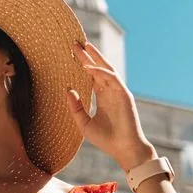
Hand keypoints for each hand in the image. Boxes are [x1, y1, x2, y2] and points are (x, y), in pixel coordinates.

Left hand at [65, 42, 156, 171]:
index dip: (83, 65)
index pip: (92, 77)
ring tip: (85, 46)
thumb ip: (75, 107)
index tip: (72, 55)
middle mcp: (111, 92)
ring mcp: (118, 92)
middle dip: (88, 56)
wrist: (124, 149)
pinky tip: (89, 67)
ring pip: (107, 70)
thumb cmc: (106, 139)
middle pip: (98, 69)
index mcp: (103, 98)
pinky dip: (100, 72)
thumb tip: (67, 90)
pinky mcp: (124, 95)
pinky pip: (112, 79)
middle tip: (75, 43)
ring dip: (96, 58)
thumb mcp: (84, 123)